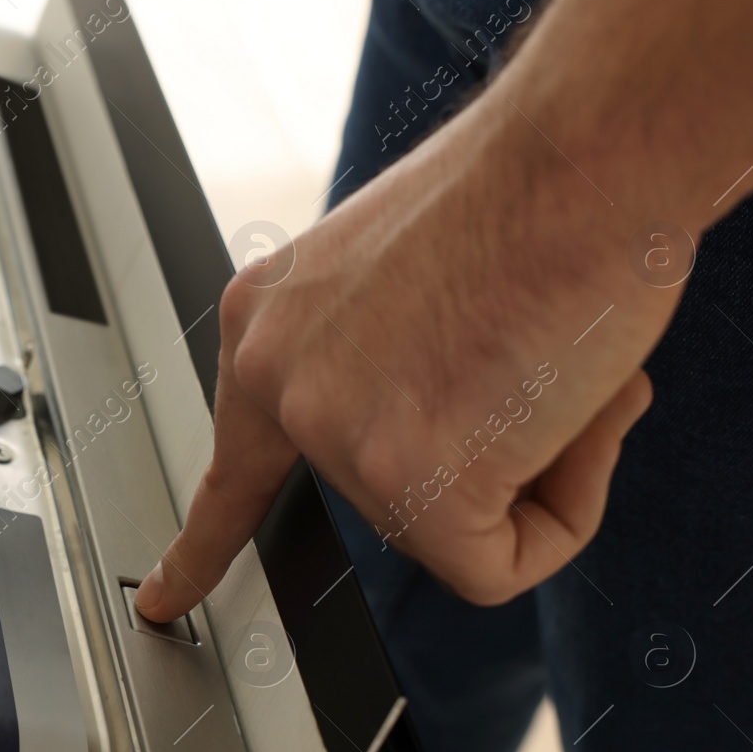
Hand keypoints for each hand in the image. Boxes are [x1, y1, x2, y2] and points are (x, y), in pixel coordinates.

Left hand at [134, 0, 752, 622]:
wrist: (587, 148)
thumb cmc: (531, 193)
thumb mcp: (403, 285)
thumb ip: (388, 371)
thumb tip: (449, 442)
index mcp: (267, 324)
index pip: (231, 463)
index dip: (201, 544)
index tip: (166, 603)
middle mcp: (279, 379)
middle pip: (395, 494)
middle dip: (481, 455)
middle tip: (532, 360)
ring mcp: (334, 432)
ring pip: (459, 529)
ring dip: (536, 466)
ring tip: (552, 360)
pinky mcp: (407, 481)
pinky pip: (501, 564)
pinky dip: (564, 513)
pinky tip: (572, 416)